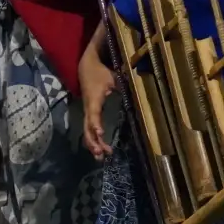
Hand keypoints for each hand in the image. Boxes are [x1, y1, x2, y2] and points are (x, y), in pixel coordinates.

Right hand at [79, 40, 118, 159]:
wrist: (86, 67)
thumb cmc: (100, 73)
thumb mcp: (112, 77)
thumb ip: (122, 85)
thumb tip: (137, 88)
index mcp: (94, 100)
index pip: (93, 114)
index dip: (96, 124)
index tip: (101, 133)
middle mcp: (88, 108)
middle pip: (87, 128)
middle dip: (93, 141)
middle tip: (102, 153)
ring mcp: (87, 111)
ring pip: (87, 130)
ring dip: (92, 143)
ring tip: (100, 156)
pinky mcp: (88, 113)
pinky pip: (88, 128)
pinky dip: (92, 139)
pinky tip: (98, 148)